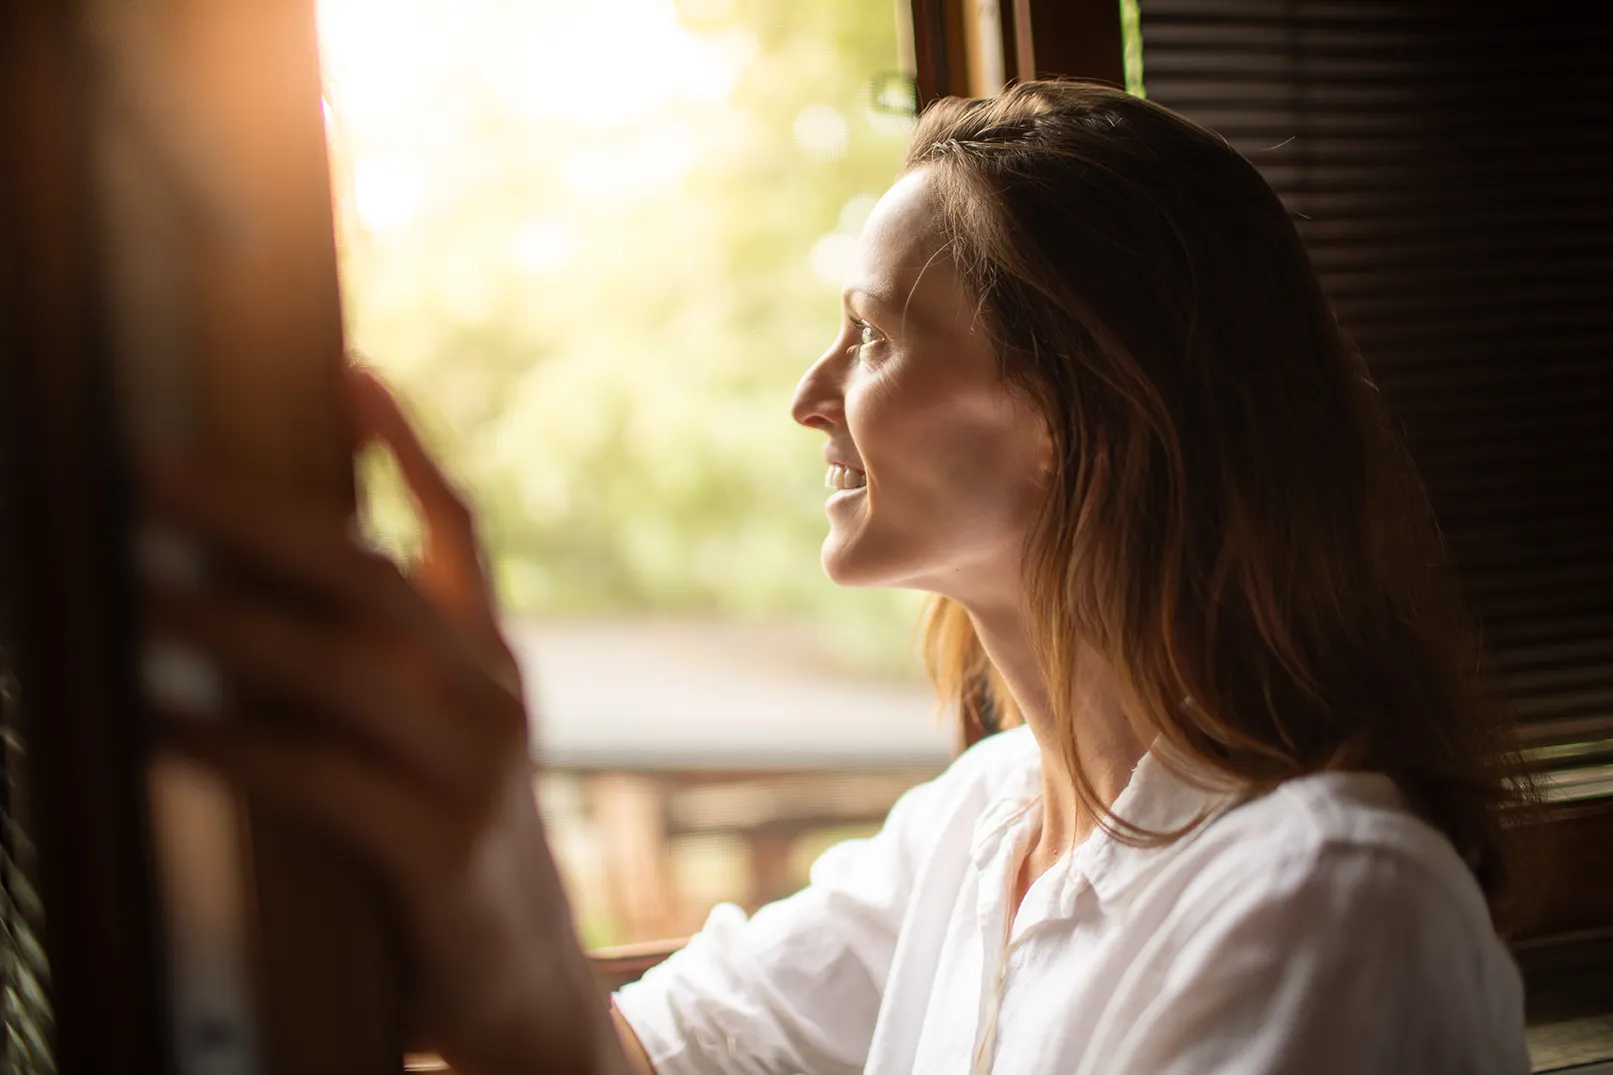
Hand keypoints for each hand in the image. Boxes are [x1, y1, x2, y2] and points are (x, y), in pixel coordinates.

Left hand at [142, 367, 624, 1074]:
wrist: (527, 987)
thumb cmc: (453, 851)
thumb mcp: (439, 748)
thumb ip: (385, 674)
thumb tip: (256, 598)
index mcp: (491, 662)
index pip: (457, 527)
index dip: (401, 445)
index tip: (341, 371)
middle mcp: (493, 698)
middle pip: (376, 577)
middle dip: (263, 518)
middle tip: (160, 477)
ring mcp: (473, 772)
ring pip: (349, 666)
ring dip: (235, 622)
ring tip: (140, 595)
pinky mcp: (440, 851)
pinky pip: (323, 778)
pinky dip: (237, 745)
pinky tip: (167, 727)